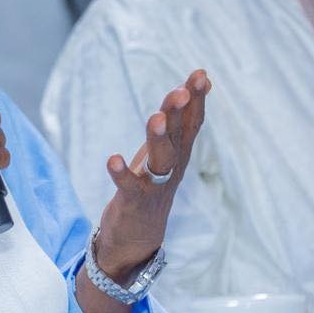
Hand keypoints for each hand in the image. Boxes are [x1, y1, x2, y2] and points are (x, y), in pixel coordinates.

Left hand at [92, 69, 210, 281]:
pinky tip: (113, 159)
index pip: (191, 123)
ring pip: (161, 160)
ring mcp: (154, 187)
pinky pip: (129, 187)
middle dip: (180, 113)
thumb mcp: (167, 150)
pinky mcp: (134, 202)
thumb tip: (199, 84)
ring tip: (156, 118)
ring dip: (158, 139)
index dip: (196, 99)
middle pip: (179, 137)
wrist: (138, 238)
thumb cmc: (151, 185)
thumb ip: (181, 119)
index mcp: (179, 154)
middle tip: (180, 91)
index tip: (200, 74)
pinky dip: (121, 174)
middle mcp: (171, 169)